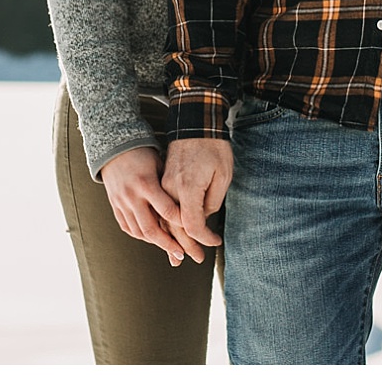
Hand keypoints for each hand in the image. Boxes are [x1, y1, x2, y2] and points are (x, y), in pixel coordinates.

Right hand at [99, 146, 191, 264]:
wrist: (114, 146)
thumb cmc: (143, 152)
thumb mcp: (163, 162)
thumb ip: (174, 184)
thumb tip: (192, 203)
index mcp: (146, 183)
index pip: (168, 212)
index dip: (183, 225)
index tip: (198, 233)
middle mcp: (132, 196)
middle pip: (152, 229)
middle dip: (170, 245)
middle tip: (184, 253)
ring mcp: (121, 203)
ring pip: (139, 232)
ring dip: (157, 243)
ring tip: (172, 249)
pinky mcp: (115, 206)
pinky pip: (128, 228)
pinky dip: (141, 236)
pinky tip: (154, 239)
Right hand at [160, 137, 232, 262]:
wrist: (195, 122)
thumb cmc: (213, 147)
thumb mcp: (222, 175)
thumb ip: (212, 202)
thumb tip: (203, 218)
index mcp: (187, 187)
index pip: (192, 224)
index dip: (204, 238)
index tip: (215, 242)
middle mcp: (169, 189)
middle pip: (174, 226)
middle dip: (186, 246)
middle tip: (196, 259)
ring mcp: (162, 185)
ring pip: (163, 219)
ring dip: (170, 240)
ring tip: (176, 257)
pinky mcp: (160, 182)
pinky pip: (159, 209)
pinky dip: (163, 225)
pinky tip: (166, 236)